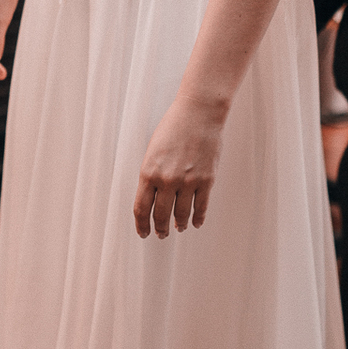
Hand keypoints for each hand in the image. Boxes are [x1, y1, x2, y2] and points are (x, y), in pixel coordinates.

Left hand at [134, 97, 223, 238]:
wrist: (198, 114)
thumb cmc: (173, 128)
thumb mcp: (152, 152)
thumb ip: (151, 175)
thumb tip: (152, 198)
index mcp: (149, 172)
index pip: (141, 209)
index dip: (141, 225)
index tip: (143, 232)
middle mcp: (167, 180)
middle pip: (161, 215)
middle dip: (160, 229)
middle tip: (160, 234)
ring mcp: (188, 181)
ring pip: (181, 214)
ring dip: (179, 225)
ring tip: (179, 228)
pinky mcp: (206, 180)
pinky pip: (201, 206)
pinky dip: (198, 217)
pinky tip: (196, 222)